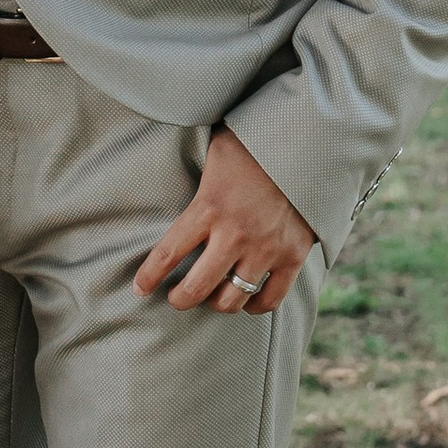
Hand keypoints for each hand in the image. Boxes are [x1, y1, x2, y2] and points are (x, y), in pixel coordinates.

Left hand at [134, 129, 317, 315]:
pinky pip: (269, 299)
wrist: (308, 142)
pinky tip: (245, 298)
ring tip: (211, 297)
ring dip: (216, 303)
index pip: (168, 253)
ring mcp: (266, 248)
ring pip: (232, 299)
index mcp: (209, 206)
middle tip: (175, 297)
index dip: (149, 276)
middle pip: (197, 288)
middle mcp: (235, 233)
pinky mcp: (293, 256)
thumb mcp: (214, 153)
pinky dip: (254, 305)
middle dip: (180, 299)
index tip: (139, 289)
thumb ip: (195, 176)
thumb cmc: (255, 143)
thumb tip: (171, 167)